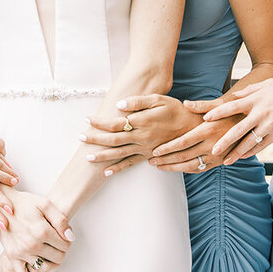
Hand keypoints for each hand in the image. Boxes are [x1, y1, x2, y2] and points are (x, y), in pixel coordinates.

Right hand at [0, 190, 72, 271]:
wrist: (2, 204)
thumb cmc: (24, 203)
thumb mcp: (46, 204)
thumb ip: (60, 220)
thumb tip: (70, 237)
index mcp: (42, 230)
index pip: (65, 245)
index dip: (68, 243)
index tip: (65, 239)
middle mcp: (32, 243)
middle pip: (57, 258)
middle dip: (62, 253)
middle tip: (60, 247)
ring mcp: (21, 252)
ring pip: (45, 268)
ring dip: (53, 265)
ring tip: (53, 257)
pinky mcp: (12, 256)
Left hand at [80, 94, 198, 175]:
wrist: (192, 128)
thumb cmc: (174, 110)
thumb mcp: (158, 99)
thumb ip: (138, 101)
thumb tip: (119, 104)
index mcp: (142, 122)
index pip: (115, 123)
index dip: (100, 122)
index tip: (87, 119)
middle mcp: (142, 138)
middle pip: (113, 140)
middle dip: (95, 139)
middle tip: (80, 137)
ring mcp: (145, 149)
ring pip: (119, 154)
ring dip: (102, 156)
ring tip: (87, 156)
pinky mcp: (148, 156)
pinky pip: (131, 164)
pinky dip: (118, 169)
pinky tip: (106, 172)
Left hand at [150, 109, 241, 172]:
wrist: (249, 124)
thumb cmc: (230, 111)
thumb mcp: (217, 105)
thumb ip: (200, 105)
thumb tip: (185, 103)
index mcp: (208, 131)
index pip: (183, 142)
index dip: (168, 148)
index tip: (155, 151)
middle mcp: (212, 145)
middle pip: (184, 156)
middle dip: (166, 159)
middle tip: (151, 160)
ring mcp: (217, 156)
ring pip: (191, 166)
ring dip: (173, 167)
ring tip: (159, 166)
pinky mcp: (220, 162)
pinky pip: (201, 169)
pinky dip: (186, 170)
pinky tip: (175, 168)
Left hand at [197, 78, 272, 163]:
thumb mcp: (268, 84)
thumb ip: (250, 90)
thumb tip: (235, 95)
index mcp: (256, 99)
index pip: (232, 106)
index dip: (218, 113)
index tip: (205, 119)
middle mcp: (260, 114)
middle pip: (237, 130)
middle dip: (224, 141)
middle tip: (212, 150)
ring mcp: (269, 126)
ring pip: (248, 143)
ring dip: (236, 153)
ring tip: (225, 161)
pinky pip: (261, 146)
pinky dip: (250, 152)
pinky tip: (242, 157)